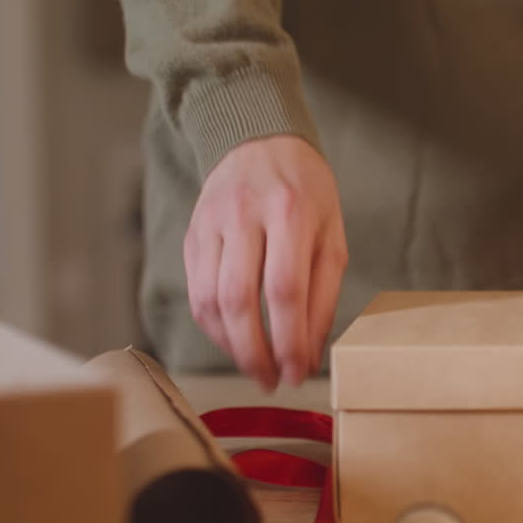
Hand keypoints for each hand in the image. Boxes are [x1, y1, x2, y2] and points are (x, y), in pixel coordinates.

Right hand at [184, 135, 347, 391]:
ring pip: (208, 299)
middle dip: (254, 353)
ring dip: (230, 346)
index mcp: (290, 211)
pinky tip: (234, 341)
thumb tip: (310, 354)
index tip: (297, 374)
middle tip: (272, 382)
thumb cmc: (306, 193)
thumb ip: (324, 295)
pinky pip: (195, 291)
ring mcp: (210, 223)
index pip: (285, 290)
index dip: (289, 341)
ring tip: (255, 368)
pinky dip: (213, 326)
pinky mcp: (191, 234)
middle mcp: (244, 215)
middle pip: (238, 299)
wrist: (259, 140)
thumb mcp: (332, 235)